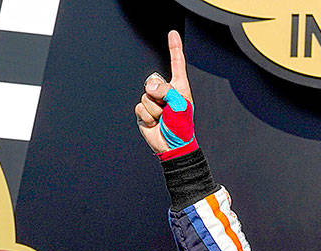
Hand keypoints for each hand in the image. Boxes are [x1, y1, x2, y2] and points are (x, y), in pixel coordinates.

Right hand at [135, 31, 194, 155]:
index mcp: (179, 88)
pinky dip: (147, 116)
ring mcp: (154, 101)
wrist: (172, 147)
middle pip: (154, 80)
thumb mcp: (179, 105)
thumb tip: (148, 88)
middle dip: (159, 94)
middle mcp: (166, 92)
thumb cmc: (181, 127)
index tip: (173, 34)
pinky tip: (154, 123)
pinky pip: (139, 107)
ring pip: (145, 96)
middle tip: (167, 109)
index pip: (177, 64)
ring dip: (154, 110)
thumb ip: (166, 91)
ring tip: (162, 119)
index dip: (174, 48)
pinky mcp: (143, 111)